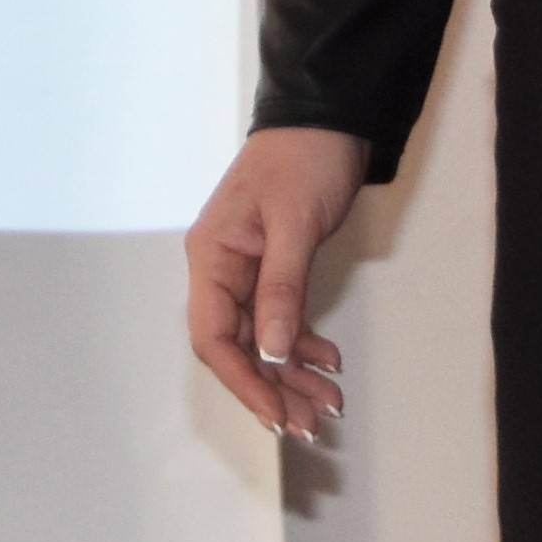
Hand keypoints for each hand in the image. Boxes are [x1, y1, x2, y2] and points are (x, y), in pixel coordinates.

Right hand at [183, 125, 371, 442]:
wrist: (328, 117)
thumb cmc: (305, 161)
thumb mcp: (294, 225)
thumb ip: (281, 289)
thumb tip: (271, 353)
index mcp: (212, 257)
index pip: (214, 337)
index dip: (244, 382)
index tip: (279, 416)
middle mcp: (221, 268)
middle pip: (238, 346)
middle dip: (273, 388)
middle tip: (314, 424)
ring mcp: (246, 269)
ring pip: (262, 339)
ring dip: (292, 374)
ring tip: (329, 403)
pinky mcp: (273, 266)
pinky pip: (280, 319)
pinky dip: (303, 344)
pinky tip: (327, 361)